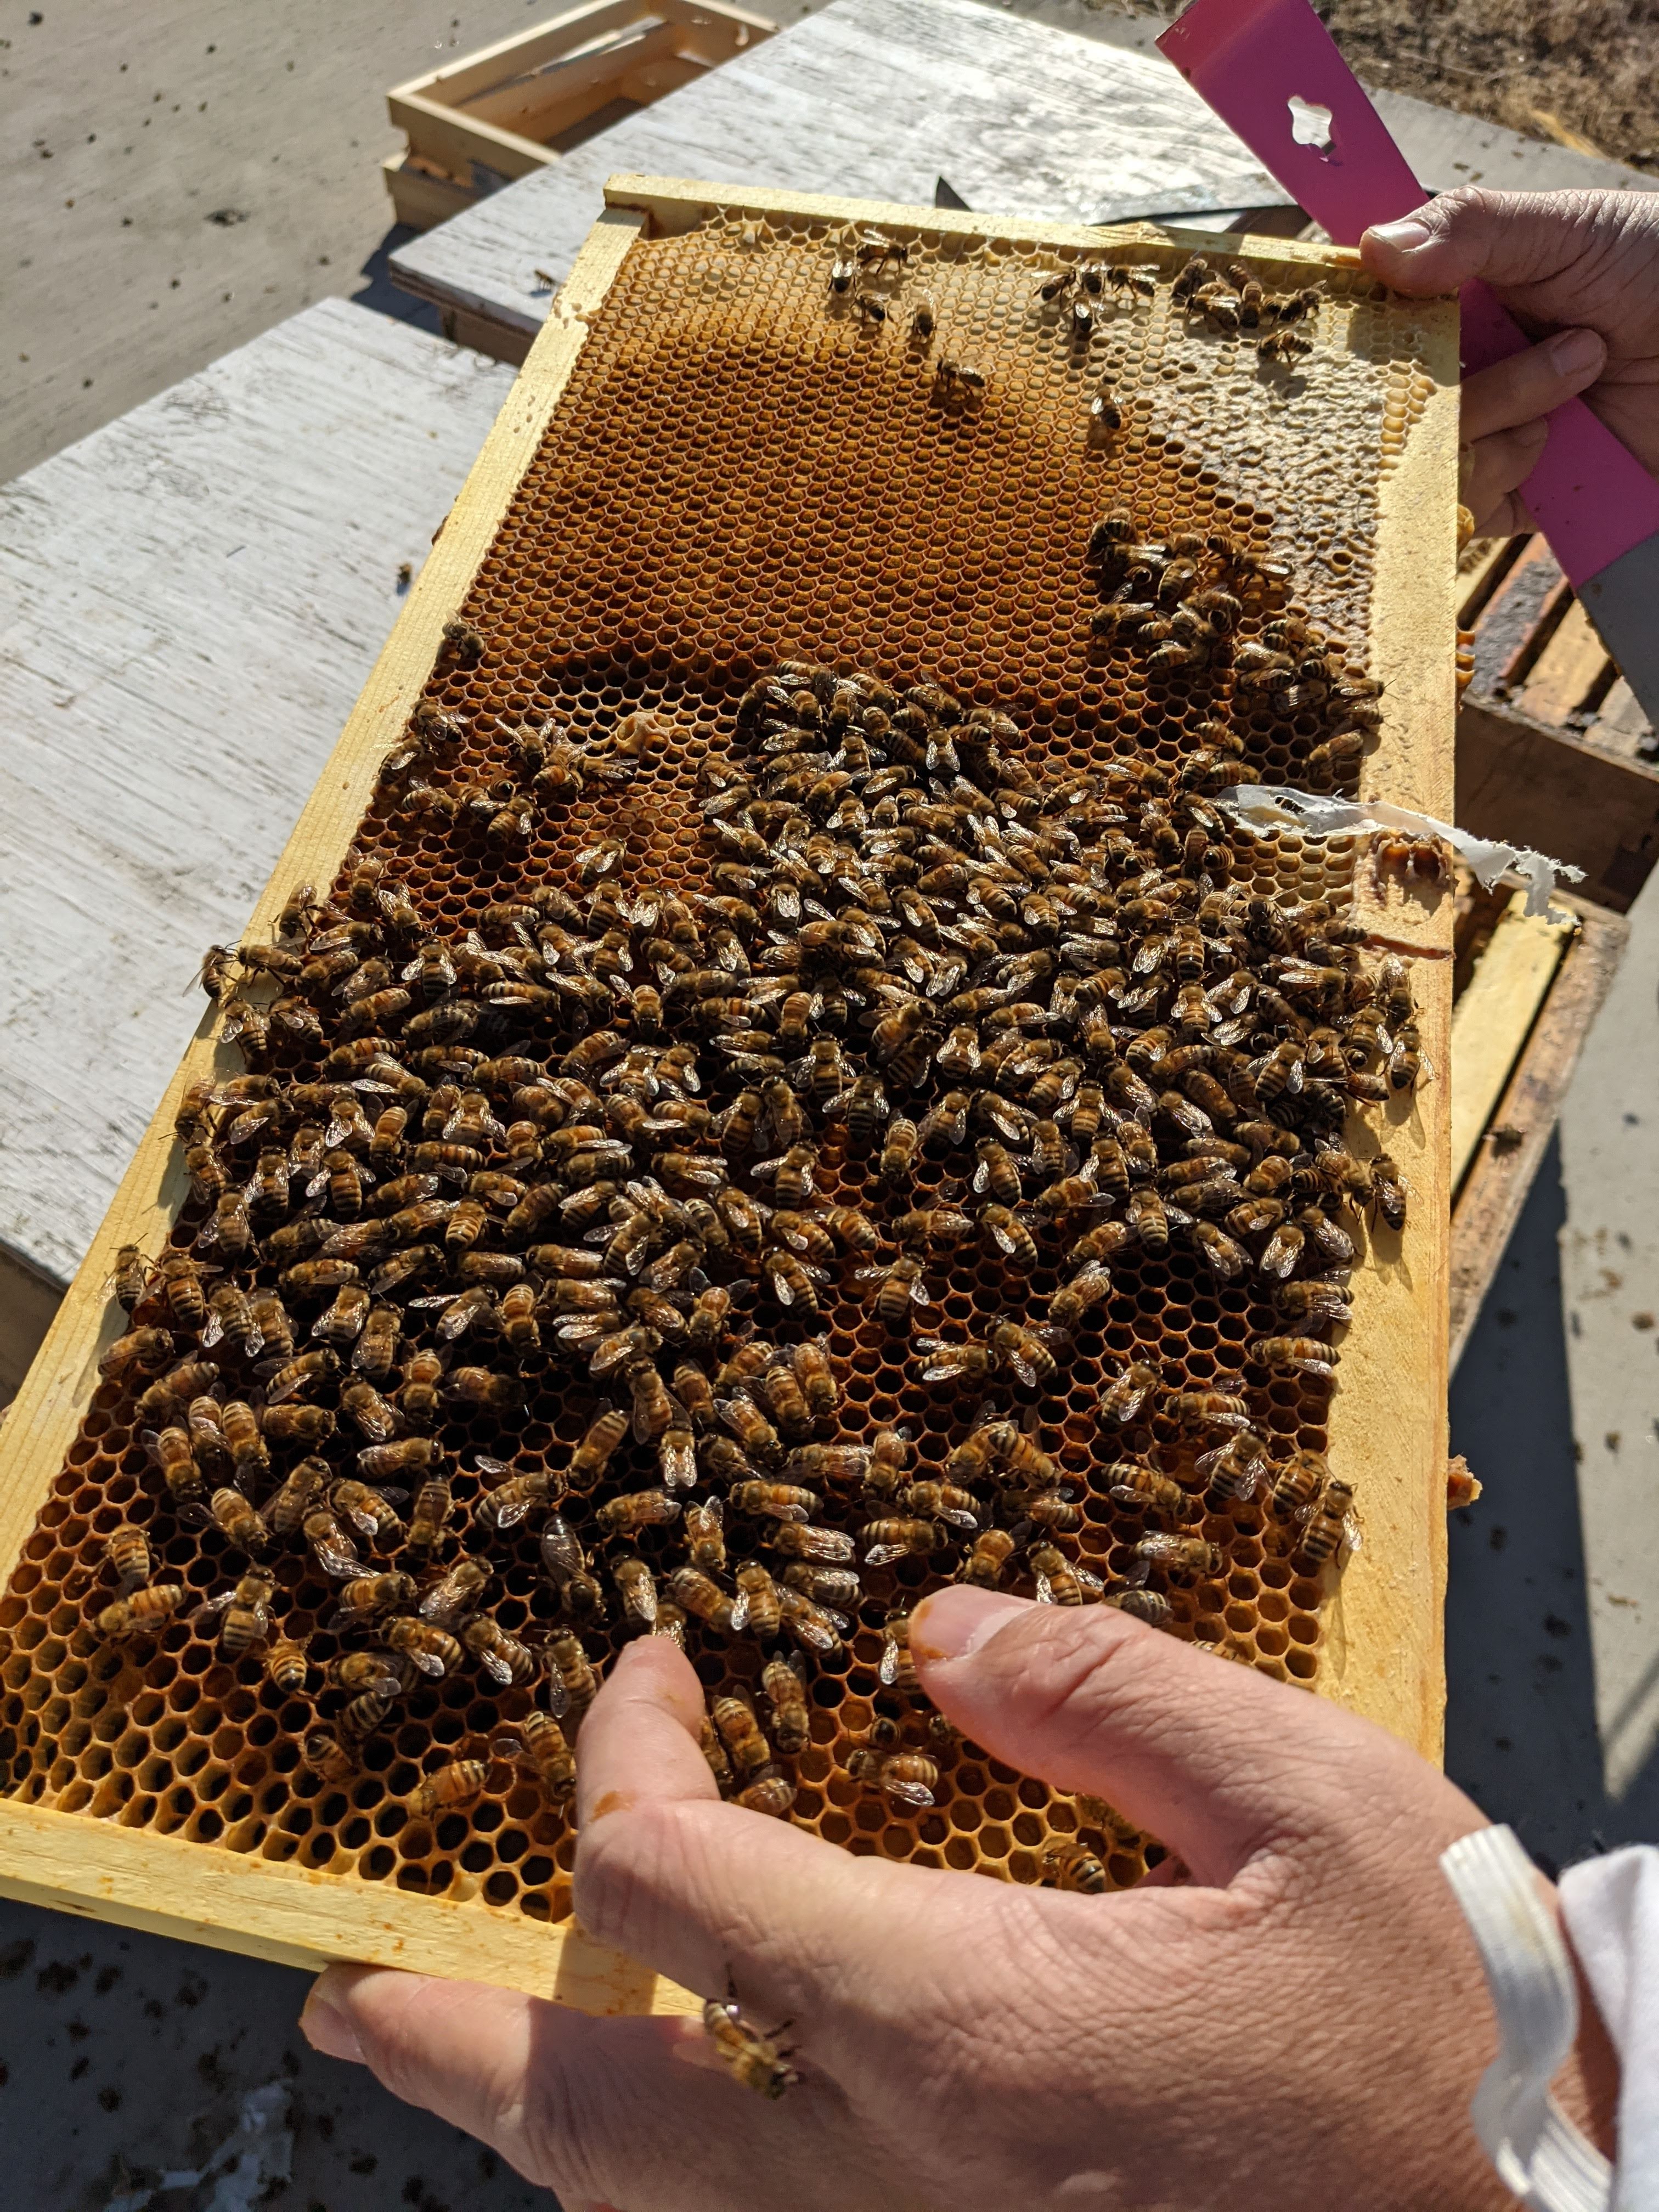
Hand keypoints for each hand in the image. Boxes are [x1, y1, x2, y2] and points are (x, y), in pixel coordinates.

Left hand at [298, 1589, 1605, 2208]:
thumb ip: (1107, 1690)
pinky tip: (656, 2152)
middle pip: (595, 2115)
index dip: (624, 1749)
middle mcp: (905, 2180)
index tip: (653, 1668)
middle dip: (452, 2039)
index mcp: (965, 2024)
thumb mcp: (1311, 1800)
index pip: (673, 1881)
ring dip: (534, 2135)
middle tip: (345, 2003)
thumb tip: (937, 1635)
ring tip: (448, 2073)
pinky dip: (663, 2198)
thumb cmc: (1447, 2039)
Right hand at [1360, 187, 1658, 535]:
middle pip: (1383, 396)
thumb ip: (1471, 229)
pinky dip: (1501, 475)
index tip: (1384, 313)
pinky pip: (1458, 509)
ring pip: (1421, 454)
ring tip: (1582, 371)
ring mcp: (1476, 433)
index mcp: (1450, 295)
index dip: (1359, 321)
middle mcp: (1452, 366)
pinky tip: (1556, 439)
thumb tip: (1374, 246)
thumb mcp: (1568, 229)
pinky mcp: (1505, 495)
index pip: (1366, 314)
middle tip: (1561, 339)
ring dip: (1503, 414)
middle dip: (1457, 374)